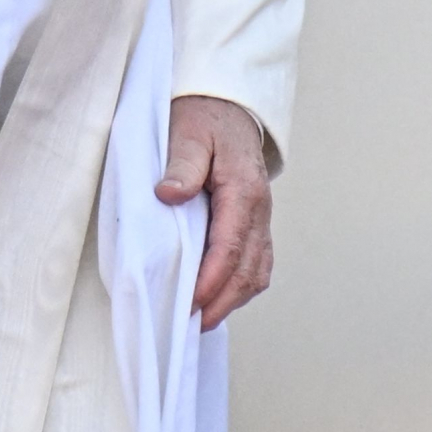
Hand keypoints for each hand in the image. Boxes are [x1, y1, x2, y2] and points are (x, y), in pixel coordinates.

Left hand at [154, 95, 272, 329]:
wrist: (227, 106)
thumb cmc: (203, 118)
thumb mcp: (187, 133)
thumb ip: (181, 164)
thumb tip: (168, 194)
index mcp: (243, 189)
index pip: (231, 246)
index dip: (212, 280)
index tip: (190, 303)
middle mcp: (259, 208)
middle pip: (250, 268)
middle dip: (223, 301)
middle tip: (192, 325)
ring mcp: (262, 217)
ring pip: (258, 270)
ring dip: (234, 298)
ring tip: (204, 319)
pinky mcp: (256, 222)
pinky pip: (258, 262)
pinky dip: (241, 286)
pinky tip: (218, 297)